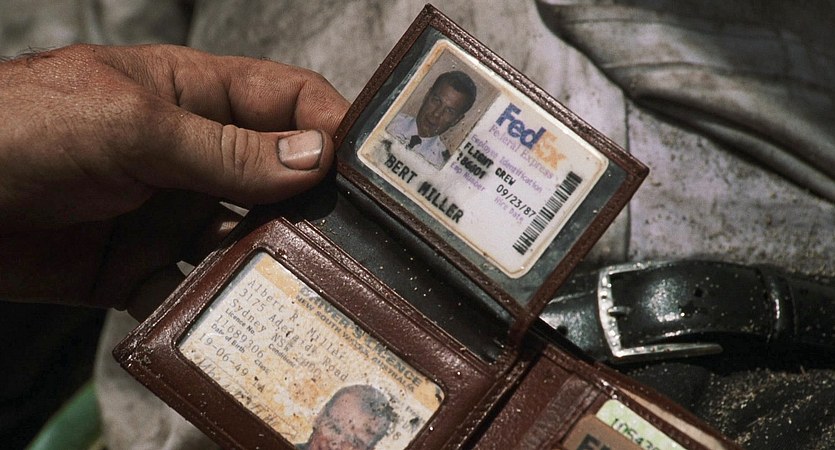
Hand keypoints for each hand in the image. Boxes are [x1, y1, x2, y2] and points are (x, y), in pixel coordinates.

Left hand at [0, 44, 348, 316]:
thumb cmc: (19, 129)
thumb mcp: (132, 126)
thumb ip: (224, 148)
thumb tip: (314, 159)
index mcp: (196, 97)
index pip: (288, 104)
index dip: (334, 129)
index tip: (374, 172)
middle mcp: (193, 157)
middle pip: (278, 181)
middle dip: (312, 209)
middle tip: (349, 244)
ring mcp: (169, 213)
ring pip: (242, 241)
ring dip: (265, 263)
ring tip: (296, 287)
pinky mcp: (140, 268)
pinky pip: (191, 290)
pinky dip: (208, 307)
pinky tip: (223, 320)